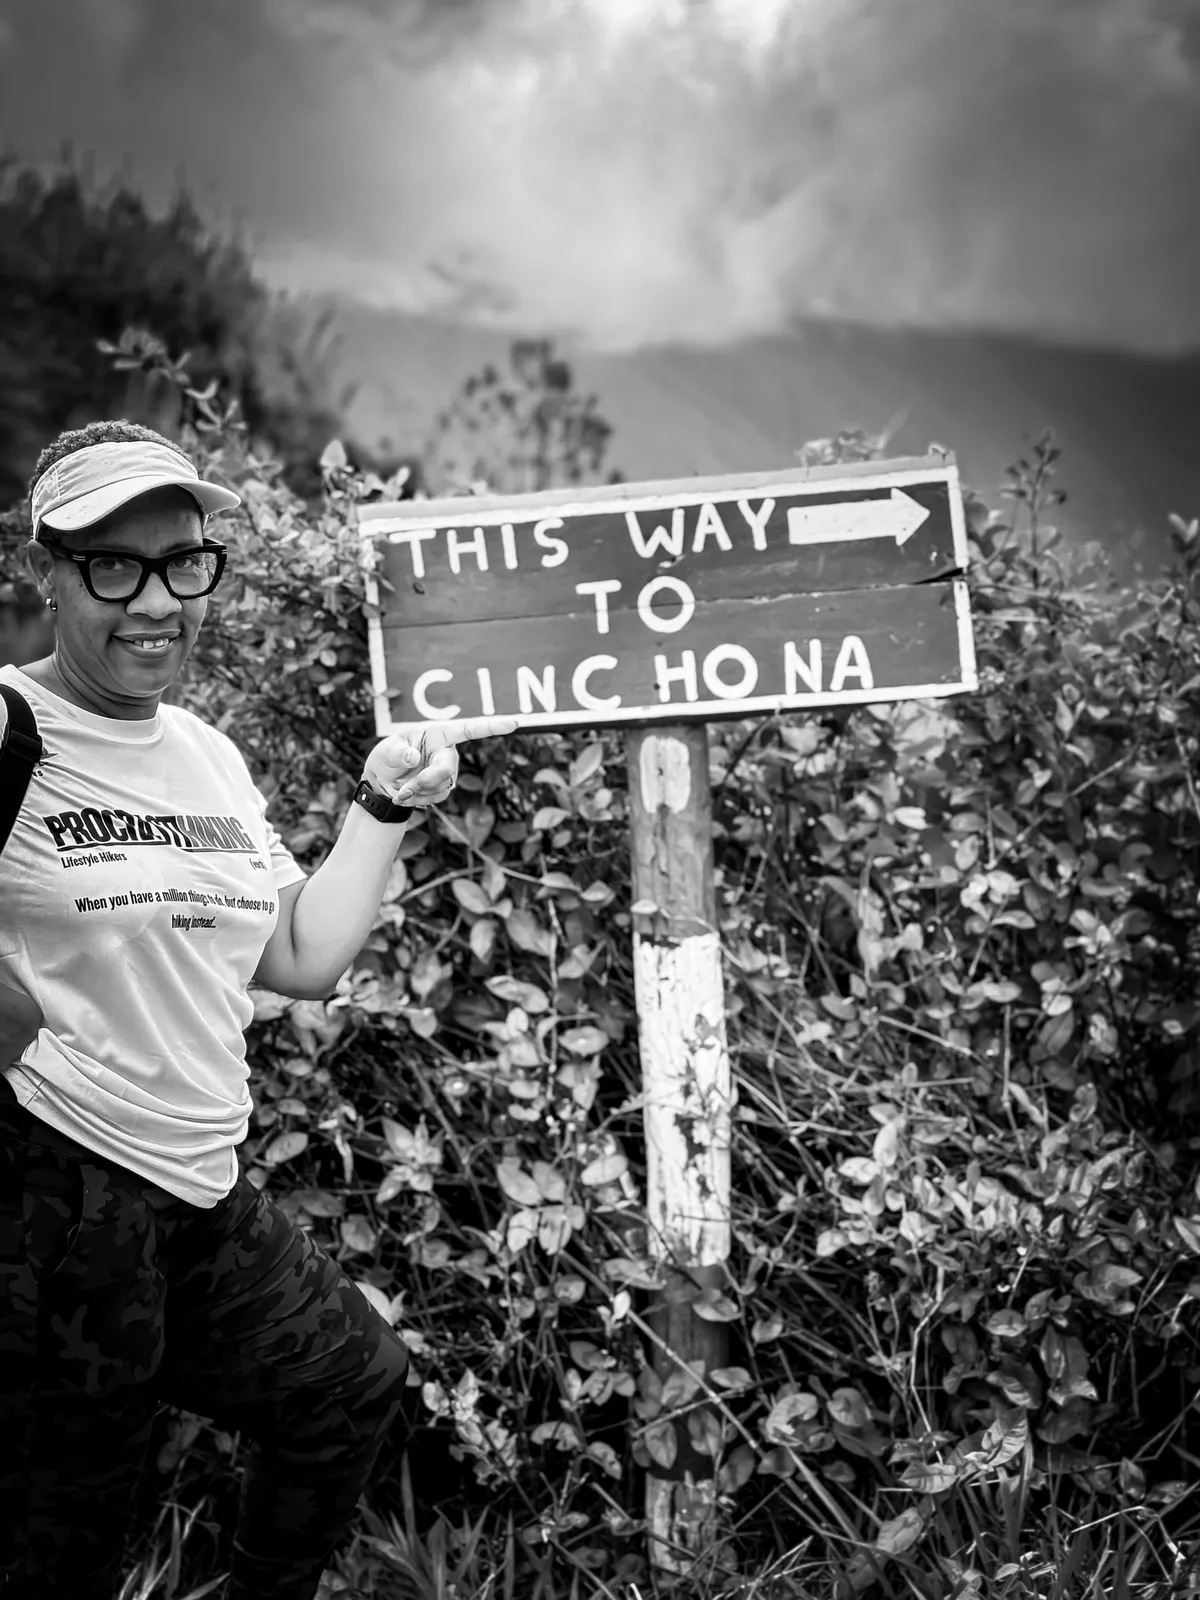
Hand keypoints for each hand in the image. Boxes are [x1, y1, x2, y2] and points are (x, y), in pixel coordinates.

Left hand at [362, 717, 517, 807]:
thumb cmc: (387, 759)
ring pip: (442, 787)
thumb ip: (399, 753)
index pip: (468, 729)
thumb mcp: (387, 751)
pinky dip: (419, 800)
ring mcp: (448, 771)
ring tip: (400, 791)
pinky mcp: (445, 788)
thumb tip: (414, 757)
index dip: (492, 727)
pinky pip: (438, 798)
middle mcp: (447, 751)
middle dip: (425, 782)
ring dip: (418, 792)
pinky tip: (407, 796)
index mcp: (438, 734)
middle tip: (403, 791)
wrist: (383, 783)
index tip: (514, 723)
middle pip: (447, 769)